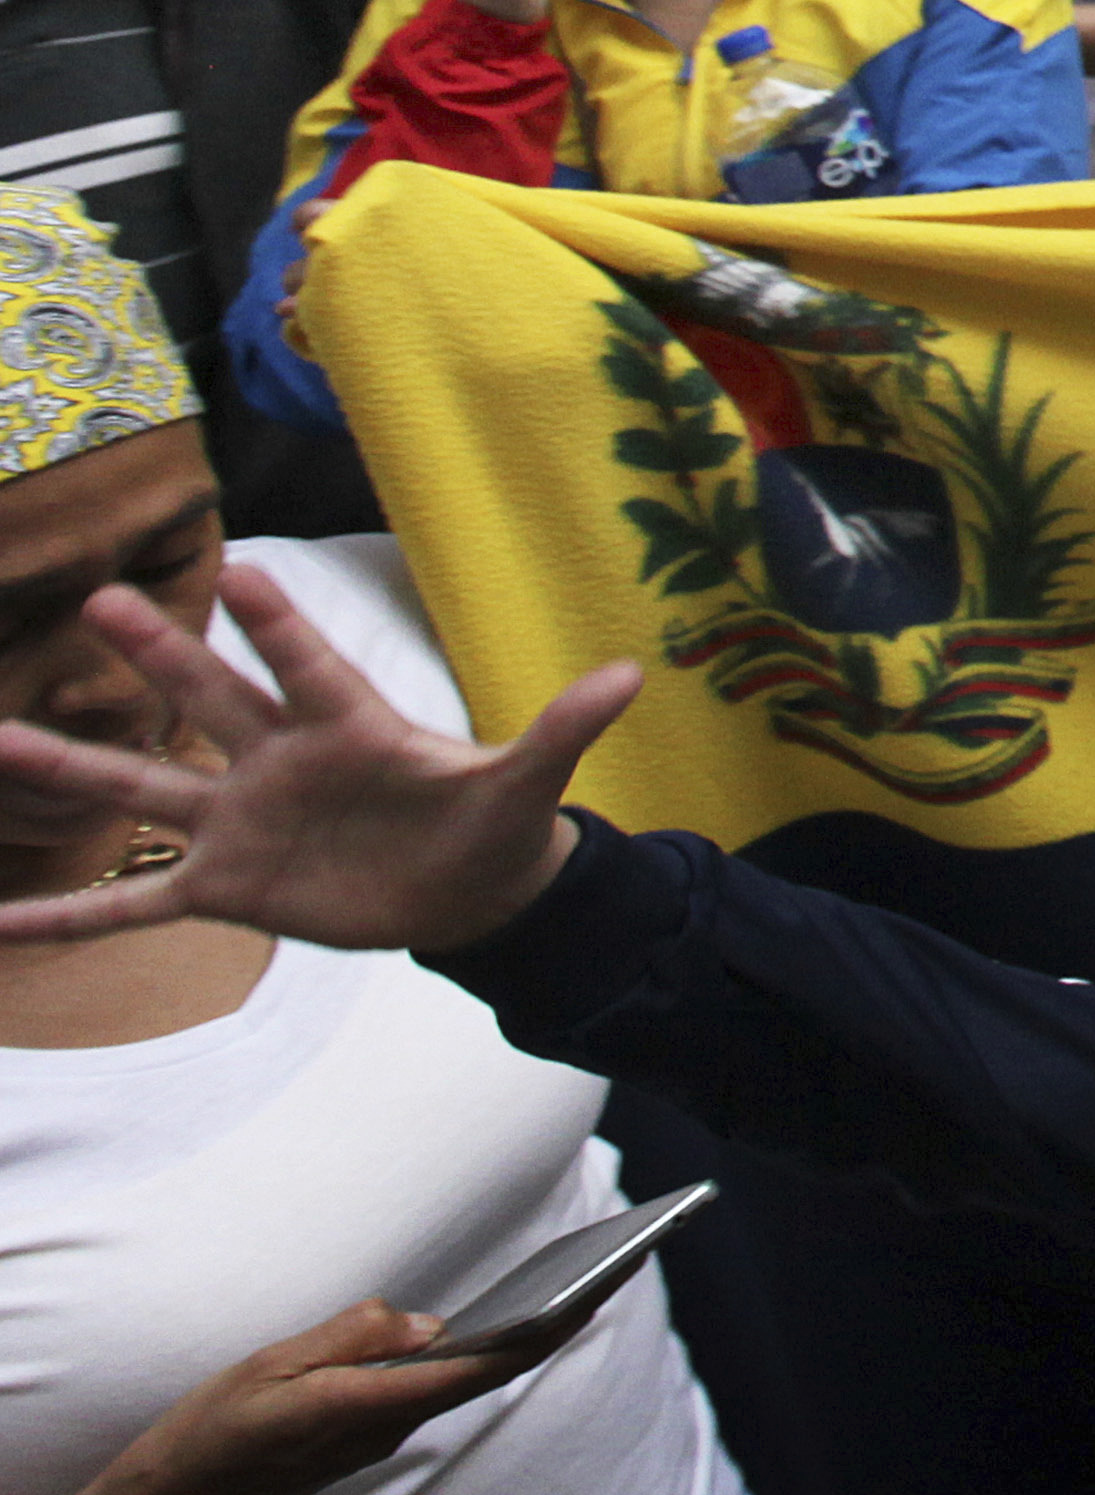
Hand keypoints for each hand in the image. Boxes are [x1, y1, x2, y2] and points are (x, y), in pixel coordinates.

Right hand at [0, 563, 632, 956]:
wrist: (470, 893)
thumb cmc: (493, 824)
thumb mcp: (529, 784)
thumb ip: (563, 730)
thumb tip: (631, 673)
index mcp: (351, 728)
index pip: (309, 665)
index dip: (277, 622)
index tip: (237, 568)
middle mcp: (281, 764)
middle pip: (211, 700)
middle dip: (160, 656)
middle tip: (101, 596)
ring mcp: (245, 822)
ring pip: (147, 788)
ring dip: (73, 768)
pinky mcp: (229, 886)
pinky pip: (137, 902)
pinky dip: (71, 918)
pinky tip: (0, 925)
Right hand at [19, 1297, 575, 1494]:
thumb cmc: (204, 1435)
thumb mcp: (268, 1367)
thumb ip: (348, 1339)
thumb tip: (426, 1322)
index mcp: (364, 1408)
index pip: (475, 1369)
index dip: (538, 1334)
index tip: (589, 1299)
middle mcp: (381, 1432)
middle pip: (475, 1374)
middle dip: (537, 1330)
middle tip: (596, 1279)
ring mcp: (369, 1443)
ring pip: (445, 1382)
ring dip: (494, 1342)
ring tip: (551, 1289)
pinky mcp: (353, 1444)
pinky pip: (416, 1394)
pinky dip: (450, 1361)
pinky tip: (467, 1329)